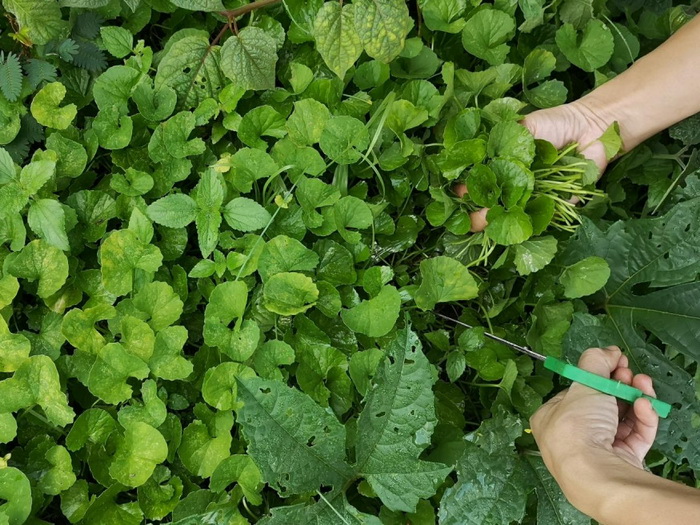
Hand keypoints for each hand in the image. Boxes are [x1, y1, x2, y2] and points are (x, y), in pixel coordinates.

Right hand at [455, 101, 614, 231]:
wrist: (592, 129)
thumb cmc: (556, 123)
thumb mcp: (524, 128)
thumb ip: (504, 144)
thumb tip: (481, 164)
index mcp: (507, 165)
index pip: (484, 180)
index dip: (469, 188)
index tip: (458, 193)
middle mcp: (518, 183)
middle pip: (494, 201)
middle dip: (478, 211)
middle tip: (466, 218)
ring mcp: (535, 196)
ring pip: (511, 213)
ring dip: (495, 221)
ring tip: (481, 224)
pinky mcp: (555, 204)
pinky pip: (539, 216)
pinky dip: (527, 222)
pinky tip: (509, 225)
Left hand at [531, 346, 658, 488]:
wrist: (596, 474)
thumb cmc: (577, 428)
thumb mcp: (584, 385)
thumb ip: (595, 362)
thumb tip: (607, 350)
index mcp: (550, 419)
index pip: (575, 391)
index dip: (595, 374)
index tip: (614, 360)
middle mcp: (570, 436)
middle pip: (599, 404)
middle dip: (618, 384)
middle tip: (628, 371)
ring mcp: (596, 451)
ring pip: (619, 418)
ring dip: (633, 397)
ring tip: (643, 383)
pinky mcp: (620, 461)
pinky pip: (633, 435)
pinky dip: (642, 419)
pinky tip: (646, 405)